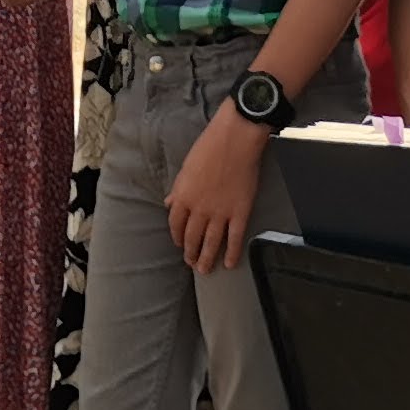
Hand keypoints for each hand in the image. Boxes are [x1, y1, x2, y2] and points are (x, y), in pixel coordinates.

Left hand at [168, 107, 272, 275]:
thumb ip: (178, 189)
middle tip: (192, 263)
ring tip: (205, 269)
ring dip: (207, 258)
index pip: (175, 224)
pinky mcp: (240, 212)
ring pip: (211, 243)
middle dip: (191, 253)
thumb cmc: (209, 146)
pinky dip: (232, 253)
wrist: (235, 139)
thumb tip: (170, 202)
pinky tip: (230, 263)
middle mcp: (199, 209)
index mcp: (183, 197)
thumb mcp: (186, 167)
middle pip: (192, 238)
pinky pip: (234, 238)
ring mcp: (220, 213)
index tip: (180, 244)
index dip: (177, 237)